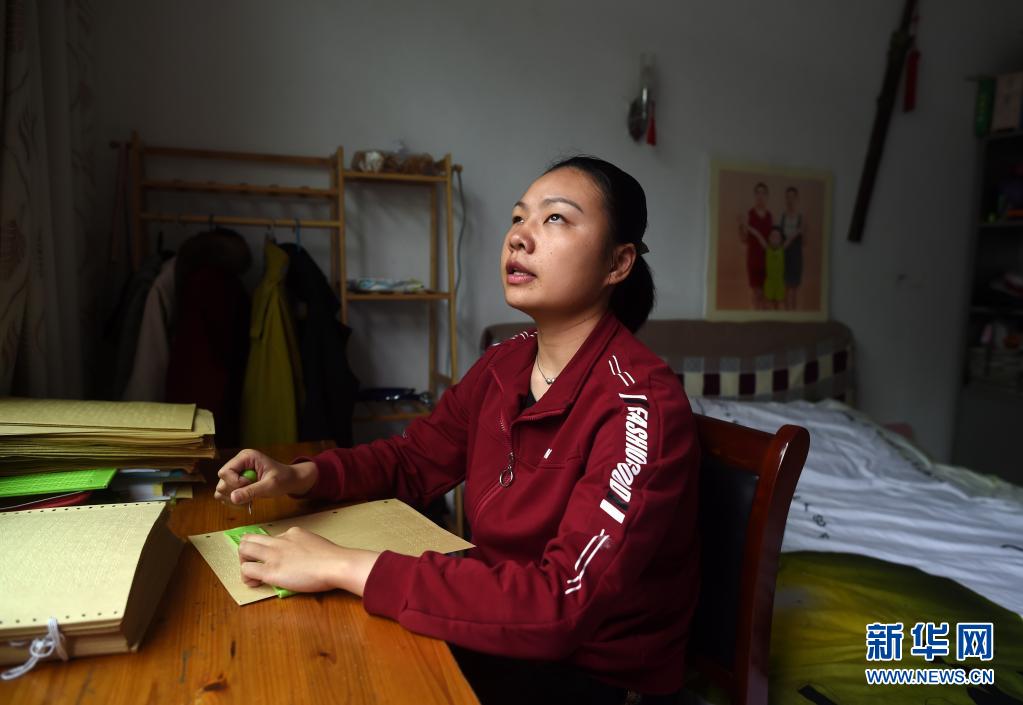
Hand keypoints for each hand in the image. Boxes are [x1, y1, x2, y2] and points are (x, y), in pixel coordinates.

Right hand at [213, 449, 317, 505]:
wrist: (290, 480)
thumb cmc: (283, 479)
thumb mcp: (270, 485)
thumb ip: (251, 491)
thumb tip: (233, 498)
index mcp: (245, 457)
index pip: (225, 472)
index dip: (235, 483)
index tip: (250, 485)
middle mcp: (237, 463)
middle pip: (222, 481)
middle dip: (235, 491)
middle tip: (252, 493)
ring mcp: (235, 473)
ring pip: (221, 490)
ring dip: (234, 499)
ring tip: (250, 499)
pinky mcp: (235, 483)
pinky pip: (226, 495)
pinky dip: (235, 502)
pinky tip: (247, 502)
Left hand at [237, 526, 379, 595]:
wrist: (336, 564)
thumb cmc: (333, 558)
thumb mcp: (316, 544)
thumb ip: (304, 547)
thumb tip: (301, 558)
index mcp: (292, 533)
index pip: (271, 537)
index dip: (266, 549)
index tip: (270, 558)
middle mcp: (279, 540)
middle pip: (249, 538)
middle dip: (246, 551)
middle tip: (254, 564)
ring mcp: (273, 555)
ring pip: (243, 549)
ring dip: (243, 561)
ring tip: (252, 575)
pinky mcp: (270, 571)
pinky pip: (247, 570)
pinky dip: (247, 577)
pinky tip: (256, 584)